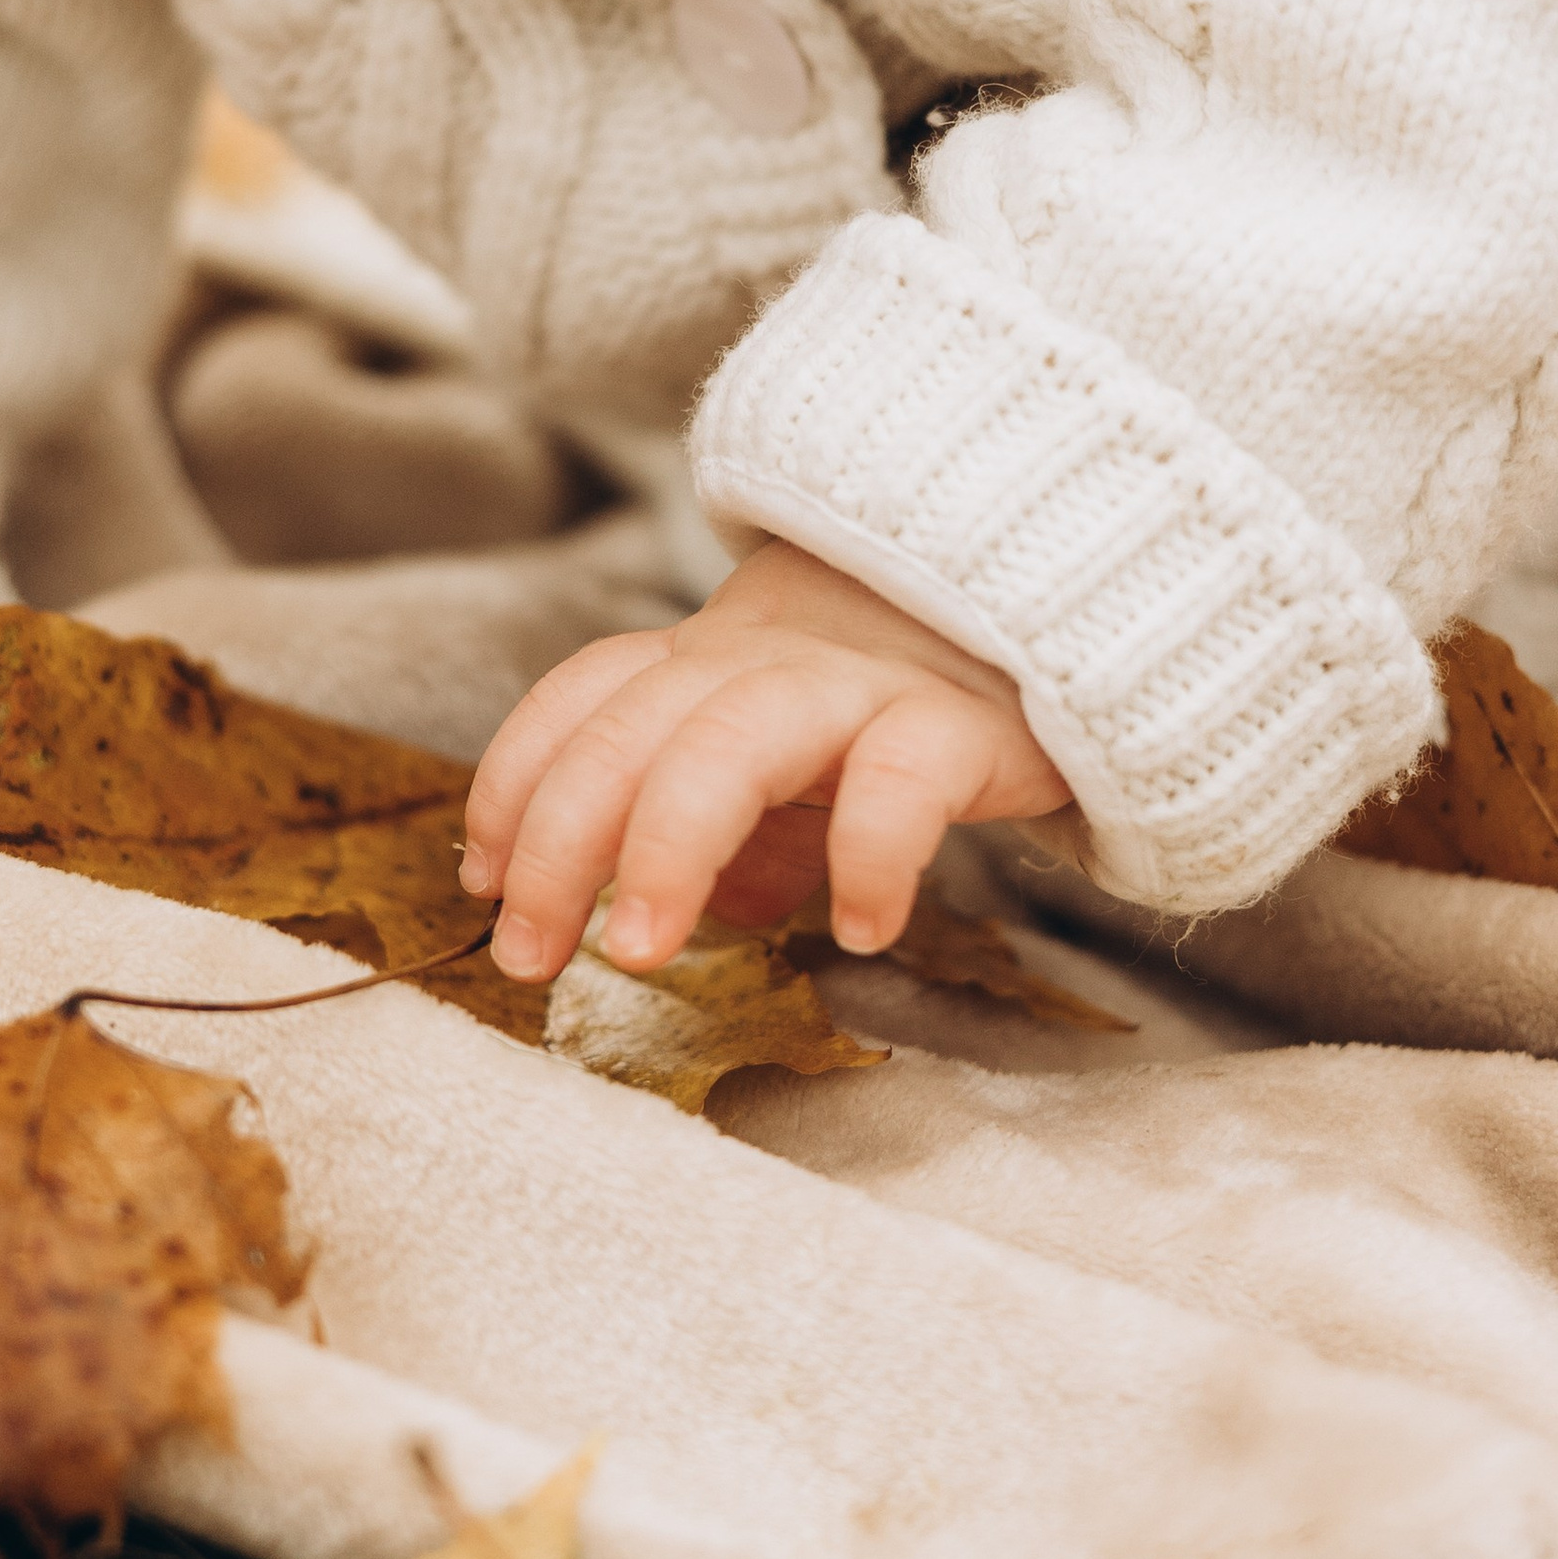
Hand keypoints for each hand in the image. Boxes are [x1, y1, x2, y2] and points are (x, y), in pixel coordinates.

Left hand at [459, 539, 1068, 982]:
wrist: (1073, 602)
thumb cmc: (910, 699)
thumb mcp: (795, 753)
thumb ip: (734, 823)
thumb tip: (686, 910)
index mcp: (713, 663)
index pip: (582, 697)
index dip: (516, 781)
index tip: (484, 879)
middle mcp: (768, 660)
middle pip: (630, 726)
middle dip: (560, 840)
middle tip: (529, 956)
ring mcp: (862, 682)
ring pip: (732, 739)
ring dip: (666, 847)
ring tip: (637, 952)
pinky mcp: (963, 718)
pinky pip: (901, 775)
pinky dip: (871, 852)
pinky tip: (862, 928)